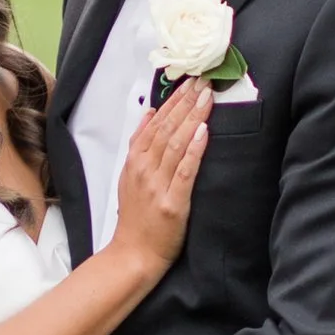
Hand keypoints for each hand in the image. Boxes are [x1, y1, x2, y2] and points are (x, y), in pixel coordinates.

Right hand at [112, 76, 211, 273]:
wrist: (133, 254)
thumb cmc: (135, 219)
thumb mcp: (128, 177)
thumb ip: (139, 145)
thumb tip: (149, 113)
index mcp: (135, 162)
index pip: (155, 123)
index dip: (173, 101)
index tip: (189, 82)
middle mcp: (144, 169)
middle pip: (167, 128)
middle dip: (186, 102)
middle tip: (203, 80)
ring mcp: (157, 185)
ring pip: (176, 143)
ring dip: (192, 117)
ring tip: (206, 97)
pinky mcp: (172, 202)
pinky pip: (185, 170)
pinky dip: (194, 149)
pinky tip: (203, 131)